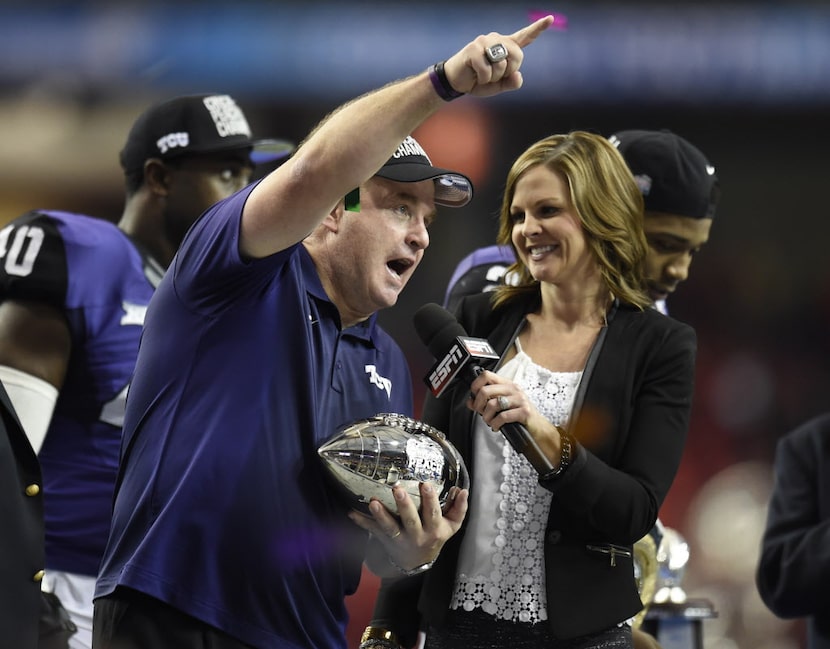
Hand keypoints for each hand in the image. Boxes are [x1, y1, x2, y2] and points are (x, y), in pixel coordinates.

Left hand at [349, 482, 467, 572]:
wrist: (418, 562)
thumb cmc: (435, 537)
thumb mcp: (451, 527)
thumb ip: (459, 509)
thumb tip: (463, 490)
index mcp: (434, 530)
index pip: (433, 514)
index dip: (430, 500)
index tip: (425, 484)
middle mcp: (416, 535)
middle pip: (410, 520)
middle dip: (404, 505)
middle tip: (397, 488)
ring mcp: (399, 539)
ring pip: (389, 528)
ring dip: (380, 515)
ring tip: (373, 502)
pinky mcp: (385, 540)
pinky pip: (372, 531)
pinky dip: (361, 522)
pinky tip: (351, 512)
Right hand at [443, 15, 553, 96]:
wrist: (457, 82)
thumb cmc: (479, 81)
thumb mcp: (499, 86)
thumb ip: (512, 82)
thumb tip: (517, 76)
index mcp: (506, 46)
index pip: (525, 37)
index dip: (538, 28)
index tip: (550, 19)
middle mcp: (497, 39)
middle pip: (517, 56)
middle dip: (508, 71)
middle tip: (494, 76)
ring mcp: (485, 41)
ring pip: (502, 64)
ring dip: (493, 77)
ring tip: (482, 74)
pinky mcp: (474, 49)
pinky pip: (487, 70)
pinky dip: (483, 79)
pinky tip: (475, 75)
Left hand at [467, 370, 560, 457]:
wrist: (538, 429)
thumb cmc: (520, 416)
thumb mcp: (502, 406)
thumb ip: (485, 402)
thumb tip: (470, 401)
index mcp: (507, 384)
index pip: (486, 375)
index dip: (475, 386)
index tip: (475, 397)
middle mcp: (514, 389)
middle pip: (485, 391)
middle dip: (478, 405)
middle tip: (481, 413)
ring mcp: (520, 400)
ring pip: (492, 404)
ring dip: (486, 417)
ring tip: (490, 421)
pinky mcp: (524, 412)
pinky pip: (502, 416)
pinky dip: (495, 424)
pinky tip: (497, 426)